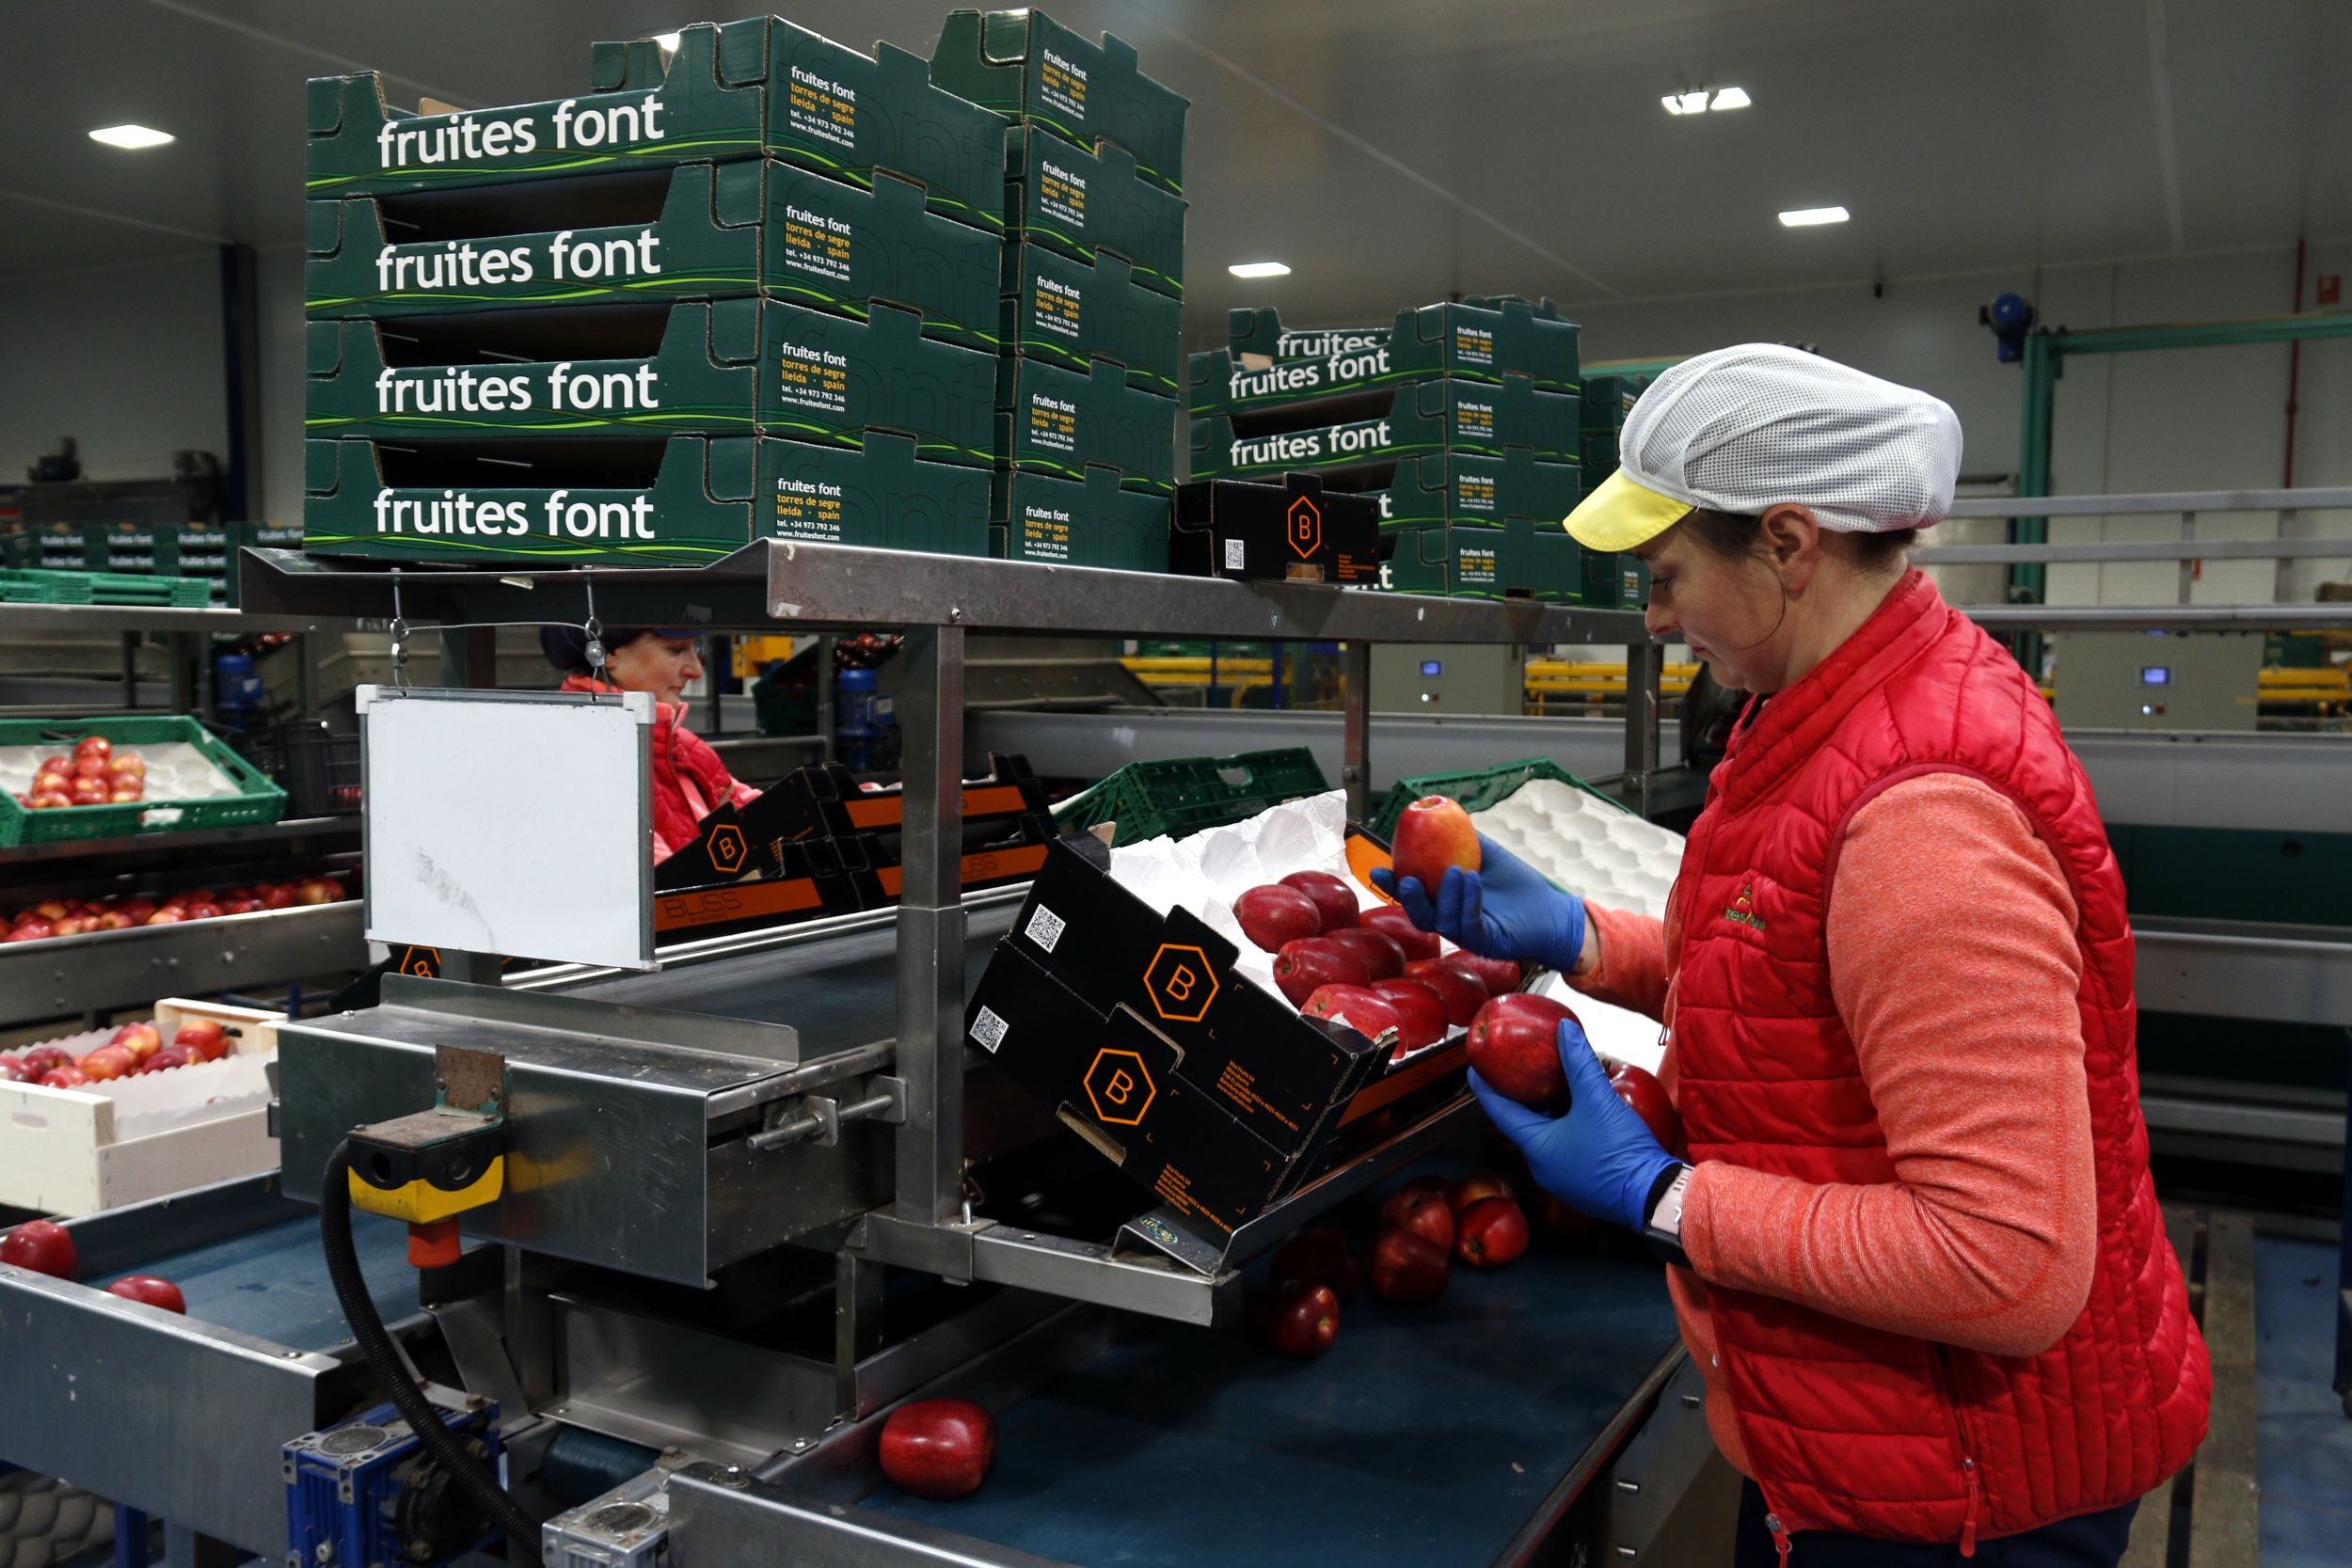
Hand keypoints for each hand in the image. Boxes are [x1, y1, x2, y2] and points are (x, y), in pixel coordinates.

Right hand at [1370, 834, 1587, 974]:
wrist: (1552, 911)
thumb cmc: (1520, 886)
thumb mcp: (1488, 855)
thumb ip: (1465, 839)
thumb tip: (1440, 813)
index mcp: (1446, 902)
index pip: (1414, 895)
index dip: (1393, 884)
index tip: (1378, 869)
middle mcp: (1452, 921)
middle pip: (1419, 915)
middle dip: (1407, 898)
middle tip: (1406, 880)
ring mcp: (1467, 934)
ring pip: (1441, 921)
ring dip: (1445, 895)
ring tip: (1457, 871)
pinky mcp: (1486, 943)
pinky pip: (1468, 925)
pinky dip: (1467, 902)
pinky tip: (1472, 882)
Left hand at [1471, 1019, 1677, 1233]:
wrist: (1653, 1196)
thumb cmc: (1619, 1151)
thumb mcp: (1597, 1099)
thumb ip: (1579, 1062)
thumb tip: (1566, 1030)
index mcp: (1536, 1147)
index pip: (1500, 1112)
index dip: (1486, 1088)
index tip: (1474, 1070)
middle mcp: (1543, 1166)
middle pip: (1524, 1124)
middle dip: (1521, 1098)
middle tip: (1517, 1072)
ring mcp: (1563, 1178)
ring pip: (1546, 1136)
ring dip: (1547, 1112)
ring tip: (1550, 1086)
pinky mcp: (1583, 1183)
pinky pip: (1564, 1148)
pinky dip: (1564, 1126)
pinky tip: (1579, 1112)